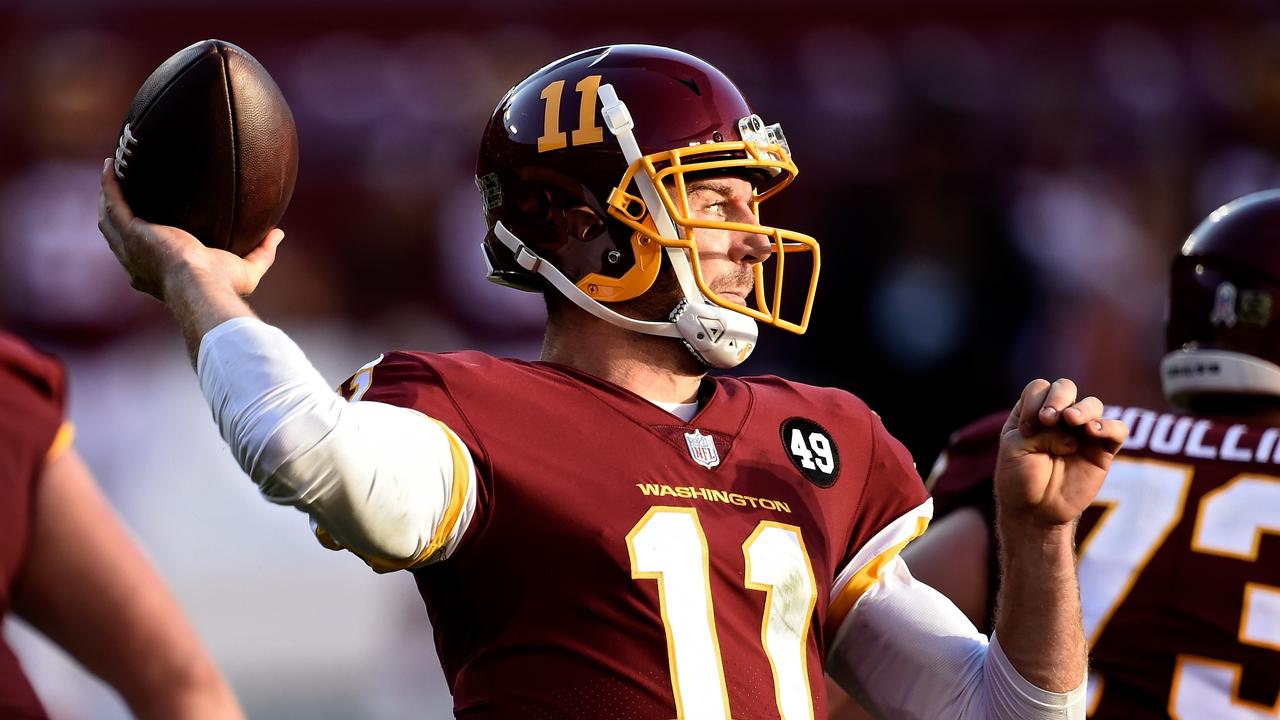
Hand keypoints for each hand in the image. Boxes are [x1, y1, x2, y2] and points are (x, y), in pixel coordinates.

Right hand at [97, 159, 282, 301]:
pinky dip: (110, 185)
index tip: (147, 223)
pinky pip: (115, 203)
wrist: (202, 286)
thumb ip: (263, 252)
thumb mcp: (248, 270)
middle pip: (119, 236)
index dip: (140, 240)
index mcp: (157, 275)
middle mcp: (138, 263)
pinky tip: (111, 166)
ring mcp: (131, 247)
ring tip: (112, 173)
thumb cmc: (223, 286)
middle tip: (122, 192)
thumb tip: (278, 233)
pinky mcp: (132, 231)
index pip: (143, 256)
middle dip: (117, 214)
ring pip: (110, 218)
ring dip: (108, 196)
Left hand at [994, 378, 1127, 527]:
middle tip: (1048, 419)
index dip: (1034, 403)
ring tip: (1071, 421)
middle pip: (1066, 387)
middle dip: (1058, 397)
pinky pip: (1117, 430)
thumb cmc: (1020, 478)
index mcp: (1034, 412)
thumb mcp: (1015, 449)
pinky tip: (1092, 432)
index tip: (1026, 430)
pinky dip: (1108, 426)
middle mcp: (1059, 417)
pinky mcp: (1102, 450)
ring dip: (1082, 409)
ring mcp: (1082, 432)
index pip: (1039, 388)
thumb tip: (1074, 433)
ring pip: (1093, 404)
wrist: (1034, 511)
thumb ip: (1040, 431)